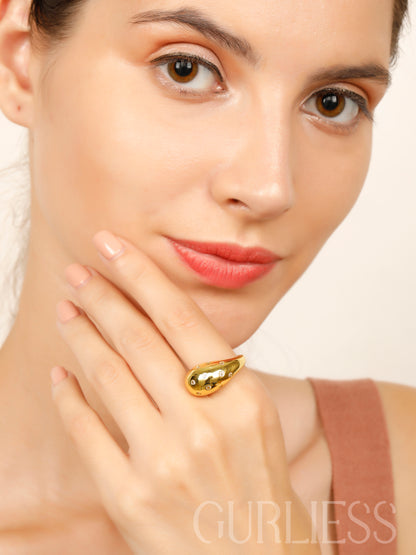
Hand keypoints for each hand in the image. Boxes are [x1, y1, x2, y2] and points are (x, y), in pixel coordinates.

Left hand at [51, 230, 320, 554]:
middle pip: (139, 340)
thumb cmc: (259, 483)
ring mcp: (164, 463)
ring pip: (109, 378)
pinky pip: (89, 434)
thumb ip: (218, 372)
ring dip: (82, 337)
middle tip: (76, 270)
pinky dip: (70, 399)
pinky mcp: (130, 498)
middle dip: (102, 297)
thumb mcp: (256, 417)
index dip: (142, 276)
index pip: (181, 318)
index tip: (112, 246)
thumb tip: (168, 324)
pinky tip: (61, 376)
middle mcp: (203, 425)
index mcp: (242, 398)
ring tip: (67, 310)